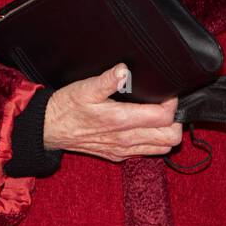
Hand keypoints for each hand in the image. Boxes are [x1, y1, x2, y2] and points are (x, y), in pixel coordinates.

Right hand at [43, 63, 183, 162]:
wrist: (49, 129)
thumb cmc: (67, 107)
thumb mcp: (86, 88)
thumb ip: (108, 79)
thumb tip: (124, 70)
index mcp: (121, 121)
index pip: (164, 118)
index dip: (171, 103)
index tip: (166, 91)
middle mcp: (126, 140)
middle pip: (171, 138)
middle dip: (175, 121)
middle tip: (167, 105)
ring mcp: (123, 150)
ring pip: (162, 149)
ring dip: (166, 133)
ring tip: (158, 115)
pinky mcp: (117, 155)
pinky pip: (146, 153)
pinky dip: (153, 141)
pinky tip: (144, 127)